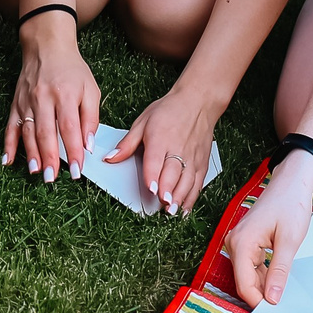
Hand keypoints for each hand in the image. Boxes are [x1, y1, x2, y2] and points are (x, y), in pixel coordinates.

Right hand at [2, 17, 100, 181]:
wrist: (47, 47)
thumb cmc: (72, 70)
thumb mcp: (91, 89)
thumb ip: (91, 117)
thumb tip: (88, 145)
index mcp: (65, 95)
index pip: (69, 128)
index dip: (73, 151)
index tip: (78, 170)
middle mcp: (43, 99)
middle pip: (46, 133)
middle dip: (50, 158)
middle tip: (53, 178)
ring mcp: (27, 102)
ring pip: (28, 132)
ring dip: (31, 154)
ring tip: (36, 172)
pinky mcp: (16, 104)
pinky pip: (11, 126)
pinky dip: (8, 144)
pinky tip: (8, 160)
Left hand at [115, 85, 223, 217]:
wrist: (198, 101)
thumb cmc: (169, 110)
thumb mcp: (143, 121)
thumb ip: (127, 143)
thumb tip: (110, 158)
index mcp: (161, 138)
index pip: (156, 160)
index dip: (153, 175)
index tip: (150, 189)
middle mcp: (178, 148)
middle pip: (174, 173)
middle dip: (168, 190)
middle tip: (162, 204)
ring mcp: (192, 157)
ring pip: (188, 181)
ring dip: (181, 197)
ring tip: (172, 211)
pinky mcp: (202, 162)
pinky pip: (198, 183)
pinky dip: (192, 197)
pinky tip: (185, 209)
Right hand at [227, 156, 312, 306]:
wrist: (291, 182)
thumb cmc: (291, 205)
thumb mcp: (289, 241)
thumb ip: (279, 271)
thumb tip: (272, 298)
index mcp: (241, 243)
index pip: (245, 285)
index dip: (258, 302)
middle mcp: (234, 243)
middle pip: (244, 282)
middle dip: (261, 296)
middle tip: (282, 308)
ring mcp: (238, 242)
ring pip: (248, 276)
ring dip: (263, 287)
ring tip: (283, 294)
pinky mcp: (246, 242)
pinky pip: (251, 267)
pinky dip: (264, 276)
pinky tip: (278, 280)